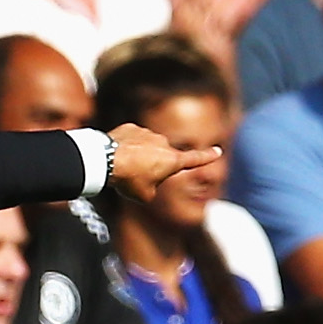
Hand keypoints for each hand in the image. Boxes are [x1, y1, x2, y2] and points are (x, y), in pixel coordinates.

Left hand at [107, 123, 221, 201]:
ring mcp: (147, 133)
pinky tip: (115, 154)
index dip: (207, 157)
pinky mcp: (130, 127)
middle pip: (160, 158)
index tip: (218, 151)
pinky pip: (131, 139)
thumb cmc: (128, 180)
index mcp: (172, 160)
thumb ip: (152, 189)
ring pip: (144, 147)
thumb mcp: (144, 196)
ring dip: (136, 156)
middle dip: (150, 167)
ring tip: (121, 165)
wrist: (104, 160)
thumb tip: (148, 181)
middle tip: (133, 176)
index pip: (195, 159)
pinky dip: (125, 146)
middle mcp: (163, 143)